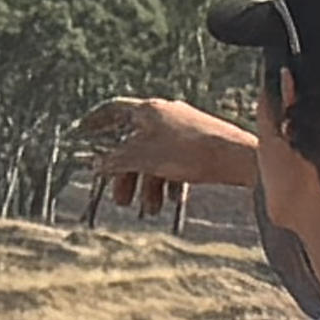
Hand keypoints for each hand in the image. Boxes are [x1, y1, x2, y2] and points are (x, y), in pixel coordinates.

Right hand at [79, 93, 259, 207]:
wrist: (238, 157)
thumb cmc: (190, 152)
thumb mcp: (143, 158)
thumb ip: (115, 160)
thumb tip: (96, 165)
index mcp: (148, 110)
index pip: (112, 110)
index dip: (93, 122)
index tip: (81, 133)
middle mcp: (165, 114)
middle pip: (133, 143)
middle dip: (125, 174)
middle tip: (120, 200)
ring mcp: (183, 128)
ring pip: (154, 157)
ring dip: (147, 185)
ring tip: (149, 209)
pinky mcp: (199, 142)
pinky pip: (175, 161)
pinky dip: (168, 181)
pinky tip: (171, 200)